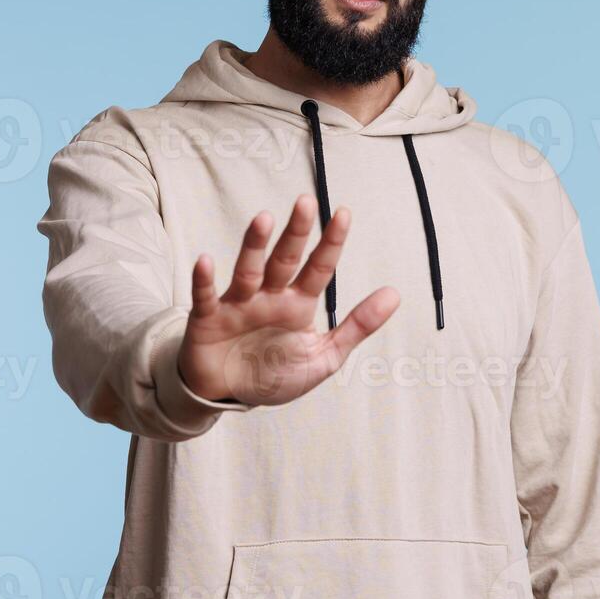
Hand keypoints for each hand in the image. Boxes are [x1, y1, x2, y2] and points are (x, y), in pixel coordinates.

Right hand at [176, 194, 399, 405]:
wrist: (228, 396)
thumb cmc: (274, 373)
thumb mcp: (323, 356)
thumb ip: (357, 326)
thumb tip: (395, 294)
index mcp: (298, 305)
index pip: (319, 268)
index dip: (331, 243)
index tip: (344, 213)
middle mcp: (269, 297)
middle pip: (285, 260)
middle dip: (296, 232)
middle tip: (306, 202)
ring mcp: (238, 305)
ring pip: (248, 270)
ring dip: (255, 246)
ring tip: (264, 219)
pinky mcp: (208, 319)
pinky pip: (205, 297)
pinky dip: (204, 280)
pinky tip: (206, 260)